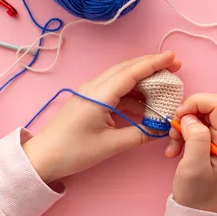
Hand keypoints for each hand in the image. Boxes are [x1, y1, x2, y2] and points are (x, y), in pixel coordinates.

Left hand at [22, 52, 180, 183]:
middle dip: (152, 65)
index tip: (172, 57)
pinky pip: (116, 89)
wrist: (41, 158)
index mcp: (99, 95)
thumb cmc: (73, 152)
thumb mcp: (110, 146)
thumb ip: (140, 134)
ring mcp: (91, 93)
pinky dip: (134, 91)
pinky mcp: (91, 100)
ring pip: (122, 77)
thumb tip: (162, 128)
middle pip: (127, 68)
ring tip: (164, 83)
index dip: (154, 63)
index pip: (131, 72)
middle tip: (175, 65)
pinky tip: (146, 101)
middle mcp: (94, 87)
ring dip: (144, 78)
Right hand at [165, 94, 216, 212]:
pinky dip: (185, 132)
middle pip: (210, 106)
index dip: (196, 103)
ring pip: (202, 114)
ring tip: (174, 146)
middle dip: (188, 116)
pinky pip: (199, 124)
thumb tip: (190, 117)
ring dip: (184, 126)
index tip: (179, 117)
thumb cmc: (196, 191)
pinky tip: (177, 148)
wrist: (198, 208)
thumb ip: (195, 137)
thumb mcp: (193, 165)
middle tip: (173, 134)